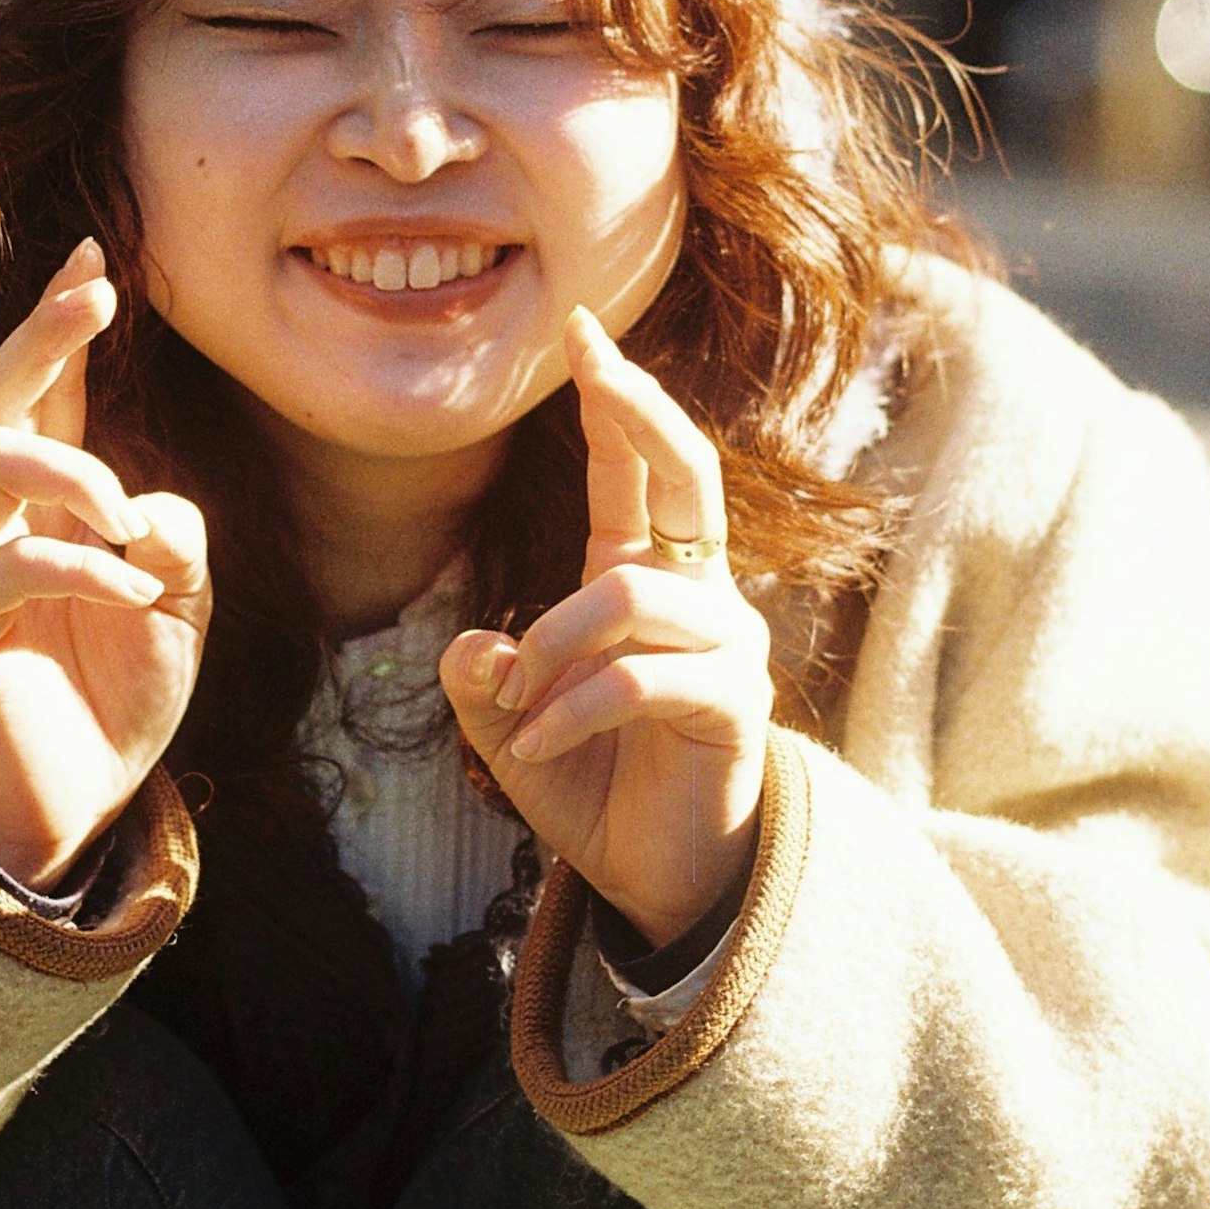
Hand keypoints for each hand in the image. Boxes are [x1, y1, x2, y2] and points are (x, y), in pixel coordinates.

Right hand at [0, 241, 210, 888]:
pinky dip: (88, 569)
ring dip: (79, 474)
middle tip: (96, 289)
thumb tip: (149, 501)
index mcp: (48, 495)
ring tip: (129, 524)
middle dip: (45, 332)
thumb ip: (175, 536)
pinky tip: (137, 594)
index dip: (66, 316)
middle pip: (1, 393)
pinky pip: (14, 563)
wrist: (76, 798)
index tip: (98, 249)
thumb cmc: (118, 691)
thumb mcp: (178, 603)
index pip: (50, 386)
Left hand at [440, 304, 769, 953]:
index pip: (641, 469)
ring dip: (552, 643)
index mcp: (646, 579)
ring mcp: (727, 646)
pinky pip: (640, 677)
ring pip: (629, 595)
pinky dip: (573, 707)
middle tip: (595, 363)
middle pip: (689, 474)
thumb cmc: (593, 787)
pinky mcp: (734, 705)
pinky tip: (538, 741)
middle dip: (639, 411)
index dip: (618, 398)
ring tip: (517, 701)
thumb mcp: (511, 729)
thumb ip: (484, 682)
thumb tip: (475, 648)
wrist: (655, 879)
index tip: (583, 329)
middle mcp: (700, 595)